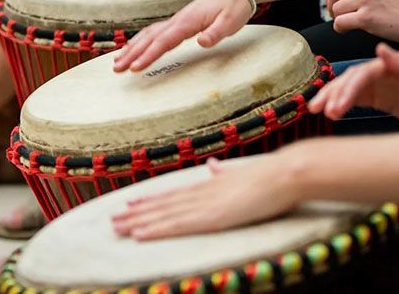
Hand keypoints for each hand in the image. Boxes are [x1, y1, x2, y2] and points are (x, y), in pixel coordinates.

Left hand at [111, 156, 298, 239]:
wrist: (286, 172)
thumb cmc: (272, 175)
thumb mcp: (242, 172)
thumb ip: (224, 172)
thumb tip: (212, 165)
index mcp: (211, 184)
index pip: (175, 194)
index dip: (152, 200)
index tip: (131, 203)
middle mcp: (203, 192)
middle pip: (163, 204)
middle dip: (137, 213)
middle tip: (112, 220)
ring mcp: (206, 204)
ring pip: (164, 214)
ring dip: (138, 221)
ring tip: (116, 227)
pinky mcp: (212, 216)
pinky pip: (178, 225)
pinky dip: (156, 229)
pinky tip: (139, 234)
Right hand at [113, 0, 251, 71]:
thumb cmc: (234, 5)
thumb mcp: (231, 21)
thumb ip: (215, 33)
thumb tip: (201, 42)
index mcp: (188, 22)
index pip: (164, 41)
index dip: (149, 55)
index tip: (135, 68)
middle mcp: (178, 20)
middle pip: (150, 38)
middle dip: (132, 54)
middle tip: (116, 69)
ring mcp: (177, 20)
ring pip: (149, 34)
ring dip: (132, 48)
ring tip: (117, 61)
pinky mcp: (179, 22)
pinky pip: (155, 32)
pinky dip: (141, 40)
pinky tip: (133, 47)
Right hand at [308, 43, 398, 127]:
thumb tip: (380, 47)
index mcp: (394, 65)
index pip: (364, 74)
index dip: (348, 88)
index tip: (337, 105)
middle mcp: (385, 71)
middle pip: (352, 79)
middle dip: (334, 93)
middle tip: (320, 110)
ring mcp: (382, 85)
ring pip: (350, 89)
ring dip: (333, 98)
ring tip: (317, 111)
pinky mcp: (382, 98)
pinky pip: (356, 99)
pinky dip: (342, 104)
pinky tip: (330, 112)